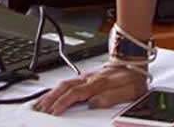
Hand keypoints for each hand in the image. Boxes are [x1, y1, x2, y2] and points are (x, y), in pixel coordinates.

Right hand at [31, 65, 147, 115]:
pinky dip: (55, 90)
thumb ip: (111, 97)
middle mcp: (89, 79)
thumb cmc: (132, 78)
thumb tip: (93, 104)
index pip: (76, 94)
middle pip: (64, 88)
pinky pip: (66, 83)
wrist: (134, 61)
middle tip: (39, 111)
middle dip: (50, 100)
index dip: (63, 103)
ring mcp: (85, 77)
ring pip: (63, 85)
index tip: (53, 112)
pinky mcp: (84, 77)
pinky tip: (50, 95)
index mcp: (98, 84)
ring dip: (50, 95)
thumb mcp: (129, 91)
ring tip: (39, 105)